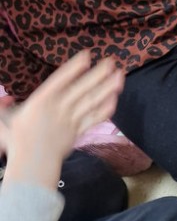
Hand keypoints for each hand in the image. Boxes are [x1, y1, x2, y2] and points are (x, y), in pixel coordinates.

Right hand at [0, 51, 123, 189]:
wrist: (31, 165)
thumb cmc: (18, 140)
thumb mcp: (7, 120)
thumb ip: (6, 108)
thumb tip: (5, 99)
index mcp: (39, 101)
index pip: (59, 80)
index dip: (73, 68)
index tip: (87, 55)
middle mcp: (58, 109)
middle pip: (81, 89)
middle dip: (98, 74)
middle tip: (112, 61)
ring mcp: (70, 120)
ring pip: (91, 102)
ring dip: (107, 88)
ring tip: (120, 76)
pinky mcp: (78, 131)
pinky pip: (94, 118)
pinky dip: (105, 109)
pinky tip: (115, 99)